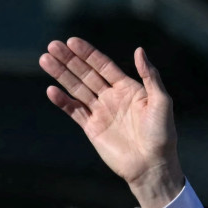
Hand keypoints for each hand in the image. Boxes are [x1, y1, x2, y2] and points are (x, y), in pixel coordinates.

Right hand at [40, 39, 183, 207]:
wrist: (152, 165)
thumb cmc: (162, 134)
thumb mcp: (161, 101)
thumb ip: (150, 76)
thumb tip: (139, 50)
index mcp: (127, 88)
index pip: (103, 65)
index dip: (87, 53)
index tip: (72, 41)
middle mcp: (111, 97)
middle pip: (86, 74)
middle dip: (69, 60)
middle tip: (52, 46)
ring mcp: (100, 112)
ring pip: (76, 89)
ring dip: (61, 75)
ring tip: (44, 60)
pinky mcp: (92, 128)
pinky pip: (74, 111)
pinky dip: (62, 101)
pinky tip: (51, 90)